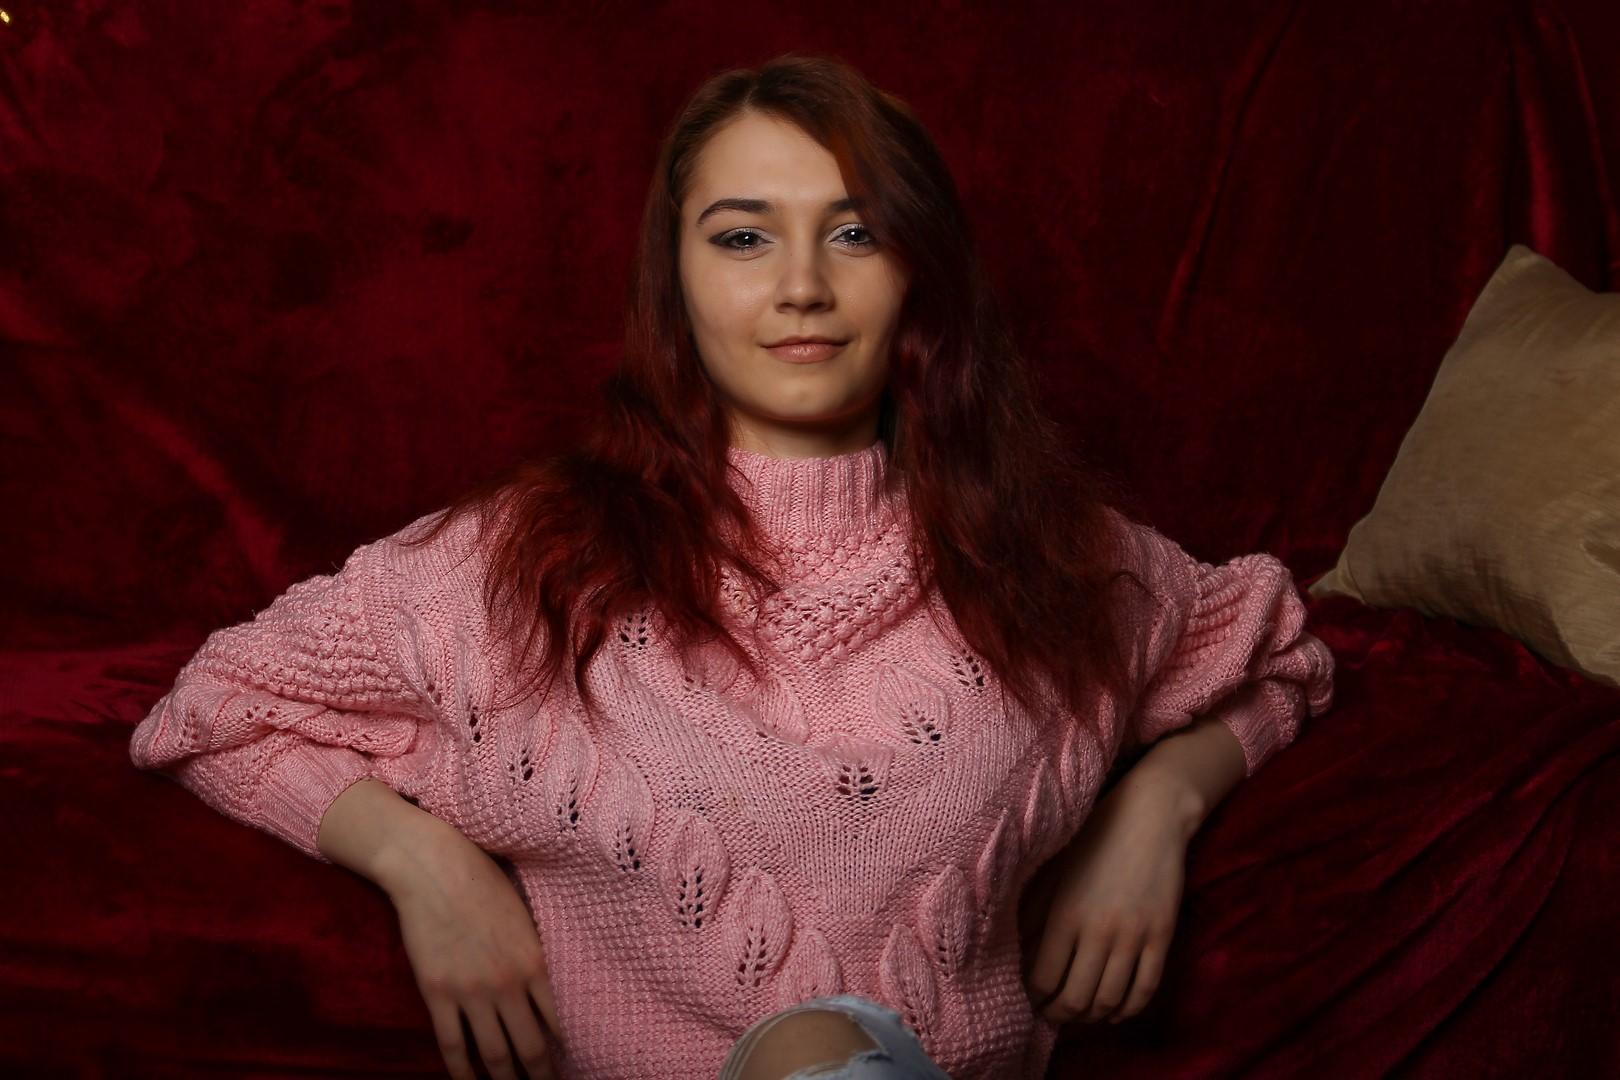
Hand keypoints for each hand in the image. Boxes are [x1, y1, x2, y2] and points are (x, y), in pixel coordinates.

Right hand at [384, 823, 564, 1079]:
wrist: (433, 867)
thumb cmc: (482, 881)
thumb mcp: (523, 916)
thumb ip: (533, 954)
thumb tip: (544, 986)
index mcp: (534, 962)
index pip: (557, 1022)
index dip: (562, 1050)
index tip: (567, 1065)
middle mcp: (507, 984)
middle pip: (529, 1047)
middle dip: (539, 1075)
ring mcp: (471, 992)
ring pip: (493, 1054)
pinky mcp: (437, 994)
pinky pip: (452, 1045)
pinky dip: (462, 1073)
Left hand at [1020, 773, 1192, 1024]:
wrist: (1150, 816)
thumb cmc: (1094, 839)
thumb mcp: (1054, 871)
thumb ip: (1034, 912)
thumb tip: (1016, 953)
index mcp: (1065, 914)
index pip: (1044, 979)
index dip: (1035, 999)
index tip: (1031, 1001)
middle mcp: (1099, 931)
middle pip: (1076, 999)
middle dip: (1060, 1015)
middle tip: (1053, 1016)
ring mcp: (1135, 936)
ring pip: (1111, 1000)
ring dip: (1092, 1016)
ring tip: (1081, 1015)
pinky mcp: (1163, 936)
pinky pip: (1146, 989)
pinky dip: (1129, 1009)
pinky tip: (1115, 1011)